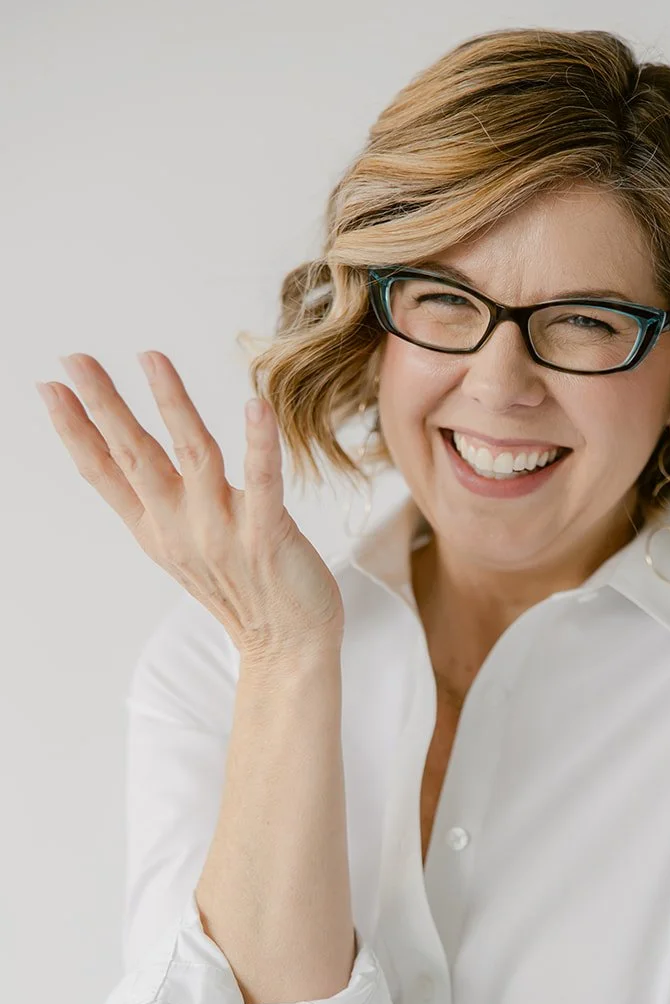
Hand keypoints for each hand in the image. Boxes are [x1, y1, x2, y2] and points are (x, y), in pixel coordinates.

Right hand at [37, 351, 343, 659]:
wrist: (286, 645)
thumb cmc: (239, 587)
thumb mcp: (179, 544)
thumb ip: (153, 500)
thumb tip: (121, 450)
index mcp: (156, 529)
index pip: (105, 473)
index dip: (75, 431)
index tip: (49, 386)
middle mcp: (180, 528)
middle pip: (136, 457)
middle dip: (104, 406)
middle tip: (75, 359)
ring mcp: (222, 532)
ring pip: (192, 457)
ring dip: (172, 404)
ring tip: (151, 358)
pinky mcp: (267, 537)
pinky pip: (263, 484)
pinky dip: (259, 445)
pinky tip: (255, 407)